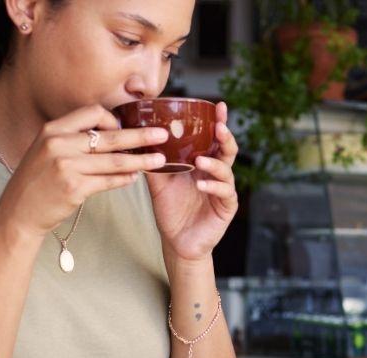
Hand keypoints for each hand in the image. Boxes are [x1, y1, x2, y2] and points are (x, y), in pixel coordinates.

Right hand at [2, 105, 168, 233]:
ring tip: (159, 160)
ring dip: (141, 160)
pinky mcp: (74, 188)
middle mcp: (58, 144)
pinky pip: (109, 181)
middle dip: (141, 135)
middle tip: (164, 135)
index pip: (92, 112)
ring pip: (114, 160)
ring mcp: (66, 166)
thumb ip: (73, 138)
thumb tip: (110, 131)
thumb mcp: (46, 149)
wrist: (18, 211)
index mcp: (53, 129)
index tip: (124, 128)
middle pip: (110, 136)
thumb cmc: (37, 180)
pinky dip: (125, 178)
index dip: (113, 119)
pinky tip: (135, 177)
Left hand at [146, 101, 240, 262]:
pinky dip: (213, 187)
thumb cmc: (171, 211)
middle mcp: (216, 174)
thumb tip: (139, 140)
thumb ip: (154, 163)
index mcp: (203, 163)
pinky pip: (224, 193)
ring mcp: (223, 190)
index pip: (213, 139)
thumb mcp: (159, 184)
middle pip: (227, 150)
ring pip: (227, 171)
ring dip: (214, 164)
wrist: (177, 242)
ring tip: (200, 161)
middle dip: (225, 136)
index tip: (218, 106)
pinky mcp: (226, 207)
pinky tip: (201, 185)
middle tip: (219, 126)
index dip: (218, 122)